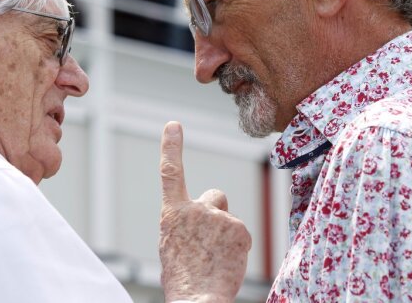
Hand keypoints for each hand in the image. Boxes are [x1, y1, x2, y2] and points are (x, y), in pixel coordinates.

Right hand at [159, 122, 251, 302]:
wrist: (197, 300)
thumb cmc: (182, 279)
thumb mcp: (172, 246)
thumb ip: (184, 225)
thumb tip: (199, 223)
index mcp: (172, 213)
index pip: (170, 173)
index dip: (171, 147)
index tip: (173, 126)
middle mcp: (195, 209)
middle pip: (215, 196)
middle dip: (216, 212)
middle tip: (210, 240)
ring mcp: (218, 217)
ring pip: (229, 219)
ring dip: (226, 235)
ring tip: (215, 260)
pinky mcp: (239, 229)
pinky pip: (241, 234)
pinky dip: (237, 248)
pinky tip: (226, 264)